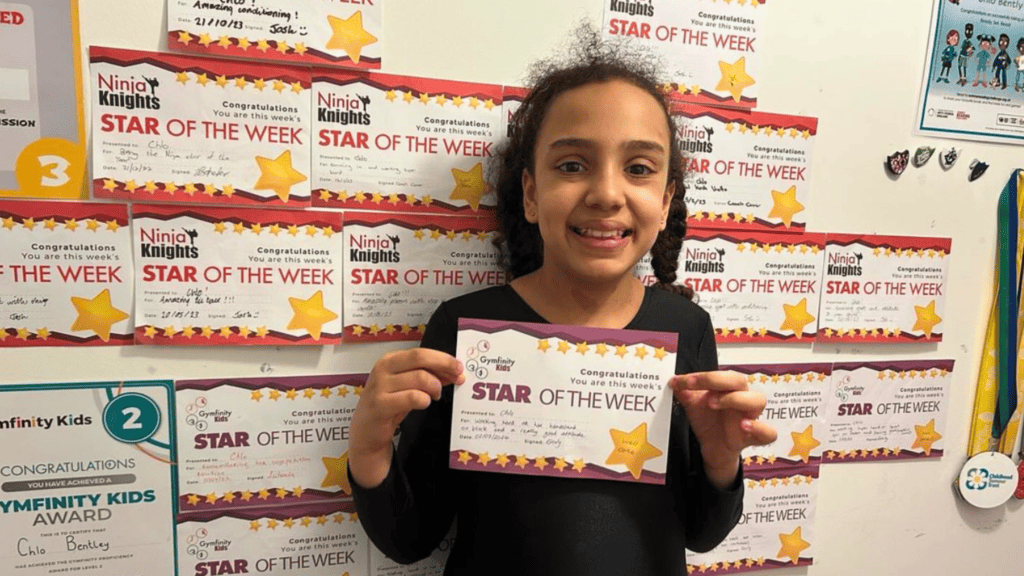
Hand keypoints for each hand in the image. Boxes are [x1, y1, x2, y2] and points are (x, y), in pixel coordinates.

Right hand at [349, 348, 463, 487]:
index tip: (458, 368)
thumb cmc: (389, 405)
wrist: (366, 432)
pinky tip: (424, 403)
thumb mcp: (408, 387)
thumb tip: (452, 371)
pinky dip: (424, 400)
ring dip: (434, 387)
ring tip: (434, 396)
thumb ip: (428, 376)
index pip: (421, 353)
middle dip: (444, 365)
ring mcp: (380, 386)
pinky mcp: (381, 405)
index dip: (443, 359)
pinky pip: (412, 397)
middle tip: (457, 377)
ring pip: (419, 377)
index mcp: (390, 360)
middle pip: (420, 358)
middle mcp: (383, 369)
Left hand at [669, 371, 776, 484]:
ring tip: (715, 404)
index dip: (702, 377)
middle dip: (719, 382)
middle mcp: (741, 399)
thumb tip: (674, 381)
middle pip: (740, 381)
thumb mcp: (693, 406)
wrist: (712, 447)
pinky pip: (768, 432)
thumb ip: (684, 393)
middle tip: (701, 392)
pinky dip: (759, 428)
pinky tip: (744, 426)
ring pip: (757, 400)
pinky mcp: (754, 436)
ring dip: (736, 399)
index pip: (720, 375)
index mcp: (728, 388)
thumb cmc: (708, 421)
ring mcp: (749, 416)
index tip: (683, 382)